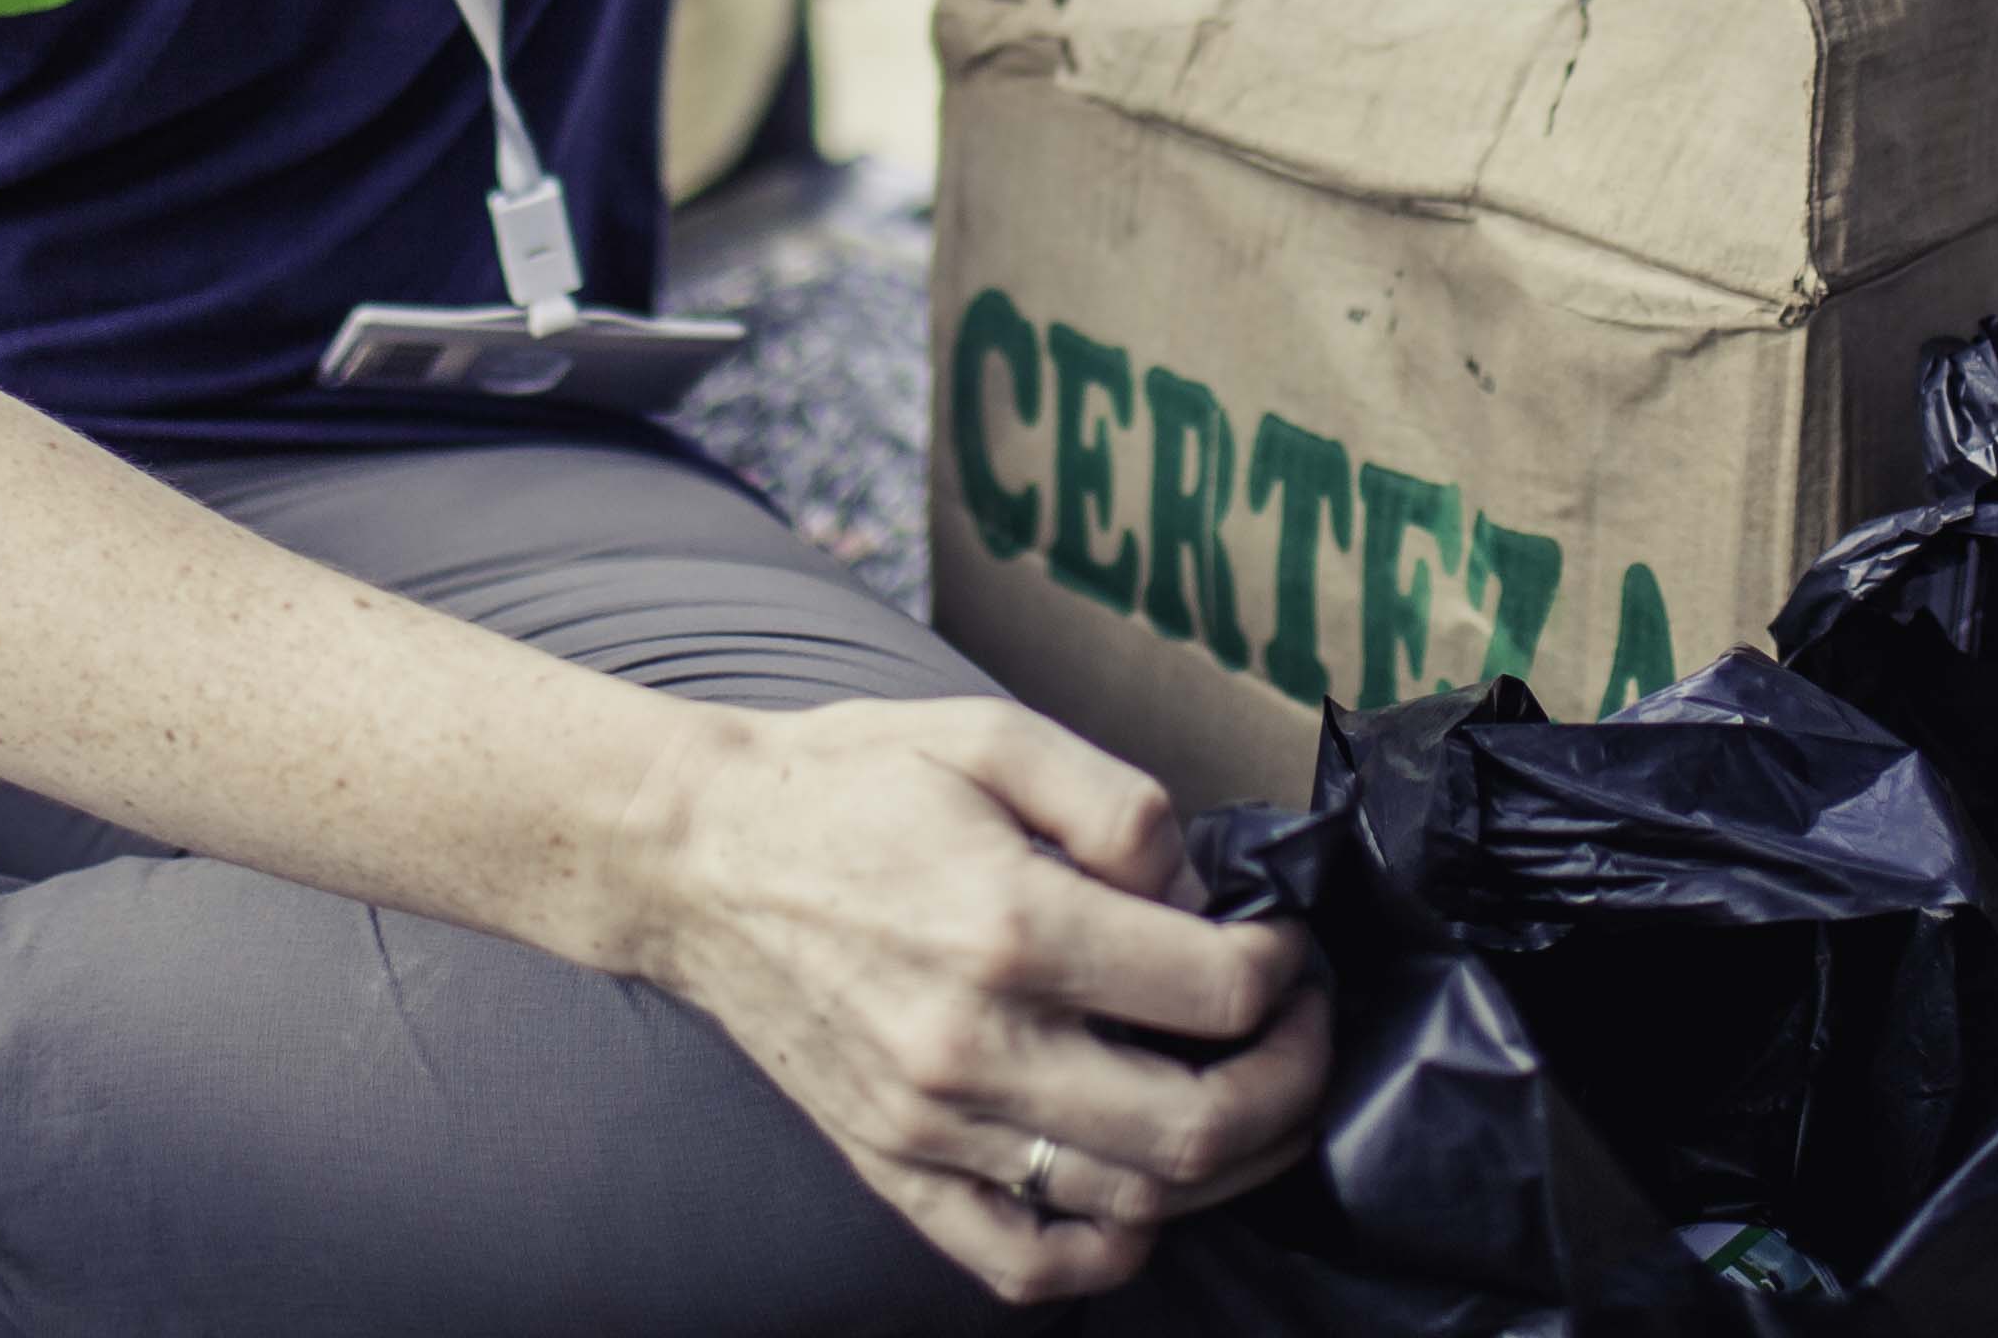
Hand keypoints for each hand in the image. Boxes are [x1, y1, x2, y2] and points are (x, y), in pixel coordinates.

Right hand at [623, 695, 1329, 1305]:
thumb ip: (1117, 803)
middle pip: (1196, 1126)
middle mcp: (974, 1045)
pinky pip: (1020, 1262)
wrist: (695, 857)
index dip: (1285, 972)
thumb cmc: (849, 784)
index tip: (1285, 947)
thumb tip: (1196, 888)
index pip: (1212, 991)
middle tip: (1302, 1030)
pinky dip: (1106, 1251)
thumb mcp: (991, 735)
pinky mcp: (892, 1167)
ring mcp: (931, 1124)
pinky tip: (1144, 1196)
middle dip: (1290, 1083)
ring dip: (1228, 1163)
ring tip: (1251, 1098)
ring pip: (1131, 1202)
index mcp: (1010, 925)